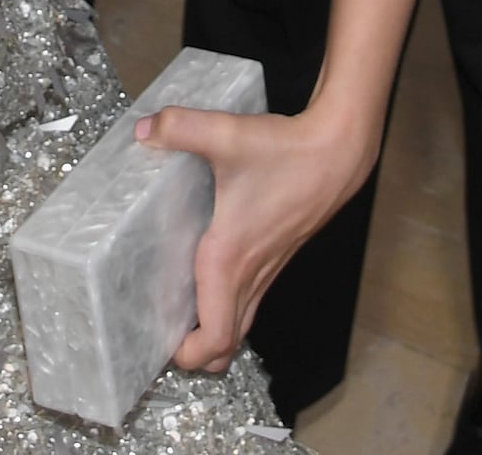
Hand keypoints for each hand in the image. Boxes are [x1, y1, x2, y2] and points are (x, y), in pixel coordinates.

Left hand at [141, 101, 376, 372]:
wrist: (337, 151)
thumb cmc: (285, 150)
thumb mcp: (227, 134)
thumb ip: (181, 128)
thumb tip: (144, 129)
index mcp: (230, 259)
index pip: (215, 338)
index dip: (189, 354)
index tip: (161, 344)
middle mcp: (250, 274)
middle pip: (227, 346)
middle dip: (196, 355)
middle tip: (163, 335)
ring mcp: (267, 270)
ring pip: (241, 324)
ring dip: (214, 332)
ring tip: (179, 315)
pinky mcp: (277, 257)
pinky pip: (250, 301)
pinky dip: (228, 308)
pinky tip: (210, 278)